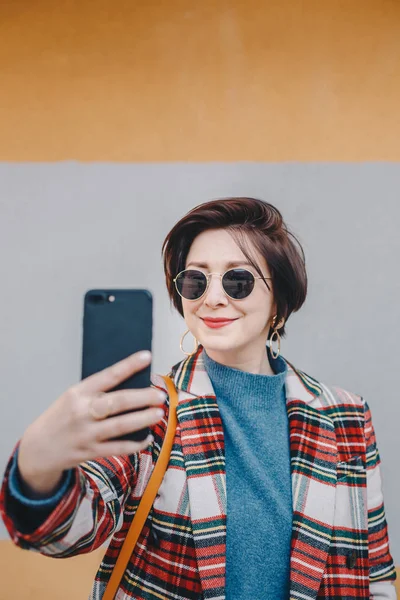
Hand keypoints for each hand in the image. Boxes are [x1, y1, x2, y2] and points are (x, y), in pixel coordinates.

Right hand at [17, 351, 164, 495]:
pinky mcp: (90, 452)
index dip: (128, 365)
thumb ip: (97, 392)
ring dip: (142, 419)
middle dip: (142, 398)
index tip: (146, 356)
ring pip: (120, 426)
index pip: (108, 375)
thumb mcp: (72, 398)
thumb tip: (133, 384)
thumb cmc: (61, 417)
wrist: (37, 448)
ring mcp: (86, 433)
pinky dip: (135, 444)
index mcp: (78, 392)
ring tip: (159, 413)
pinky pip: (117, 448)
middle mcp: (82, 411)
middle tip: (160, 395)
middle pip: (118, 402)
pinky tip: (147, 438)